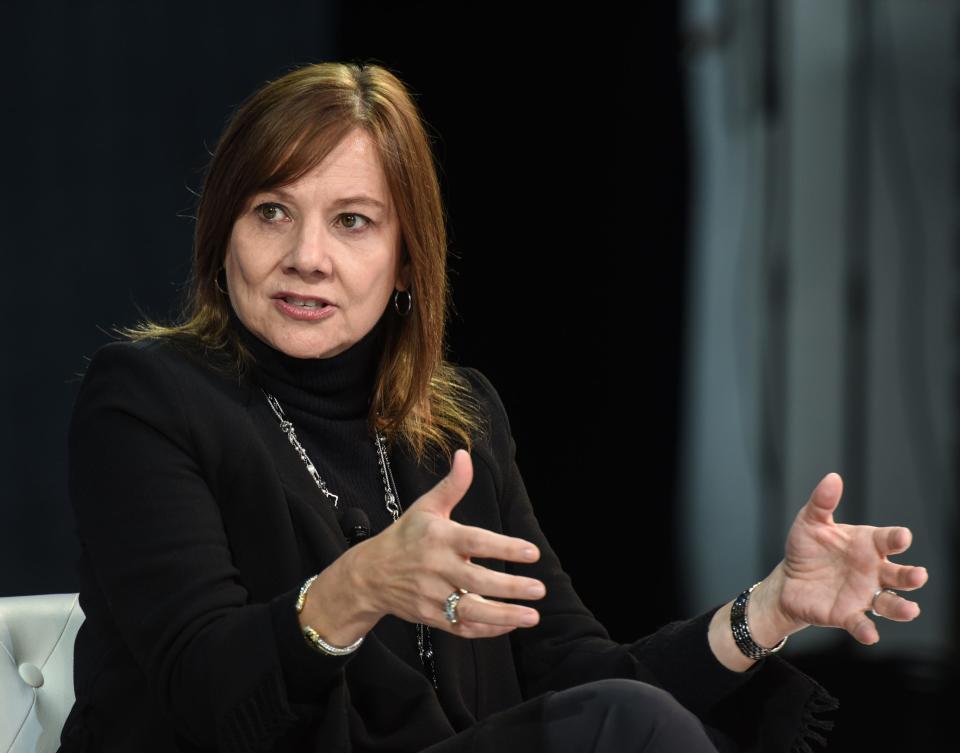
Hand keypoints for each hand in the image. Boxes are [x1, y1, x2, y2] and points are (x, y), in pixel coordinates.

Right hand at [346, 448, 545, 638]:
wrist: (369, 575)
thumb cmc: (404, 536)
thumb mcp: (426, 507)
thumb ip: (452, 485)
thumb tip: (465, 456)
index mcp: (439, 538)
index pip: (476, 543)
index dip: (505, 547)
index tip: (532, 552)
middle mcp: (436, 568)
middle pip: (478, 581)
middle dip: (510, 588)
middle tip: (539, 589)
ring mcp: (432, 596)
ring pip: (472, 611)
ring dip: (504, 615)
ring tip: (532, 616)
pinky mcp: (431, 617)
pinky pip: (463, 628)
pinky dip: (487, 629)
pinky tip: (510, 623)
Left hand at [765, 472, 927, 644]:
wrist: (788, 580)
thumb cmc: (807, 549)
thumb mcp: (810, 522)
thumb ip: (822, 502)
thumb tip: (832, 478)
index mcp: (868, 545)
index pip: (888, 540)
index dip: (897, 538)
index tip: (902, 537)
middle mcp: (873, 571)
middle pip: (899, 574)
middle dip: (911, 575)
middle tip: (918, 575)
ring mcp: (863, 595)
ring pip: (890, 603)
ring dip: (902, 608)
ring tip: (911, 610)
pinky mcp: (847, 615)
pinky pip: (861, 623)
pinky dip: (867, 629)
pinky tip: (870, 635)